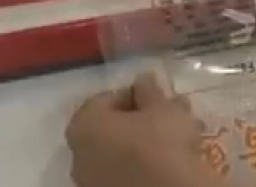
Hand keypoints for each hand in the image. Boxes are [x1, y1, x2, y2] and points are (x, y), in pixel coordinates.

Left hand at [65, 73, 229, 186]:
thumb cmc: (161, 143)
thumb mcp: (164, 108)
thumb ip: (150, 90)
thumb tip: (144, 78)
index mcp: (83, 124)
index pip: (107, 98)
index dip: (136, 94)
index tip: (158, 96)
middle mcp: (78, 154)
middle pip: (111, 126)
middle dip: (140, 118)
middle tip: (168, 115)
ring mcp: (90, 181)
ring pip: (119, 151)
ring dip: (143, 141)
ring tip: (177, 137)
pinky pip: (125, 172)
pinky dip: (141, 164)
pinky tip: (169, 161)